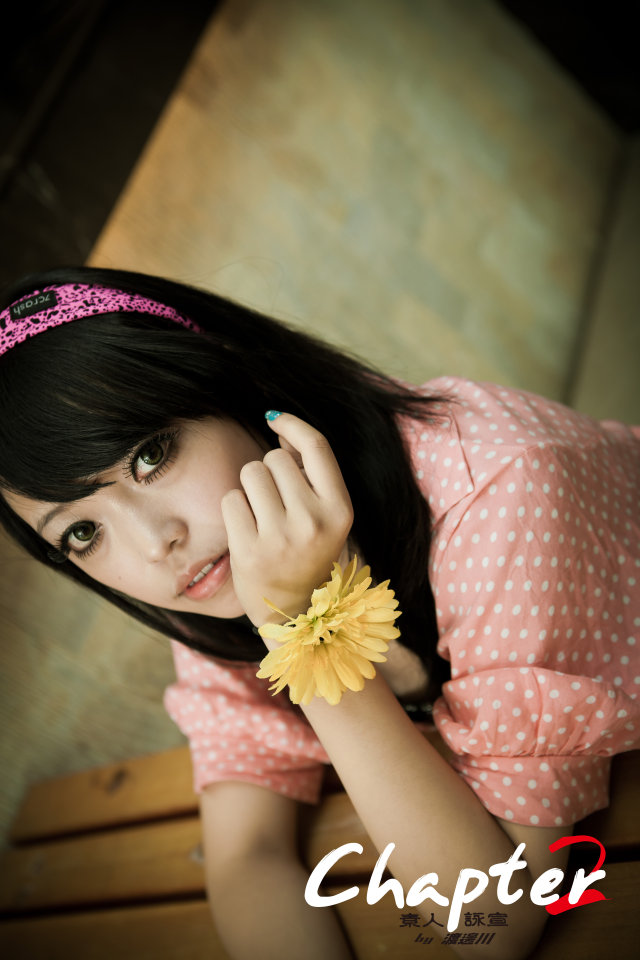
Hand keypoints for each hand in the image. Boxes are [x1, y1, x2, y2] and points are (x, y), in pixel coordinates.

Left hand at [221, 414, 353, 628]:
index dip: (293, 424)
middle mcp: (314, 521)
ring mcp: (281, 537)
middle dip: (269, 471)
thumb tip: (281, 427)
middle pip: (275, 458)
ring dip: (250, 487)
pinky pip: (231, 499)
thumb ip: (309, 474)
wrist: (293, 614)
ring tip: (262, 516)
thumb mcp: (324, 516)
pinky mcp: (250, 550)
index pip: (317, 446)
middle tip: (276, 504)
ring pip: (251, 472)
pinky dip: (234, 509)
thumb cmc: (306, 554)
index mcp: (340, 509)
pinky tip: (247, 530)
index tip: (274, 419)